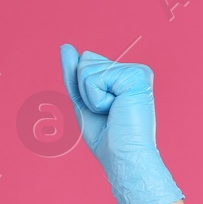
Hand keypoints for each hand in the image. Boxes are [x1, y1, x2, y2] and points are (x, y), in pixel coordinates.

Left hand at [59, 43, 183, 203]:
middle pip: (85, 61)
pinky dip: (96, 99)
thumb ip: (74, 74)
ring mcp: (137, 71)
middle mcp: (133, 70)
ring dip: (91, 97)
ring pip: (87, 68)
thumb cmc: (107, 137)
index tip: (103, 109)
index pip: (86, 61)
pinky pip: (94, 78)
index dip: (83, 89)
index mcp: (124, 75)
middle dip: (86, 92)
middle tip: (107, 113)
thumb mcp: (83, 101)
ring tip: (111, 112)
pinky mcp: (137, 76)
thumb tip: (65, 46)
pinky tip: (115, 109)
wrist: (123, 157)